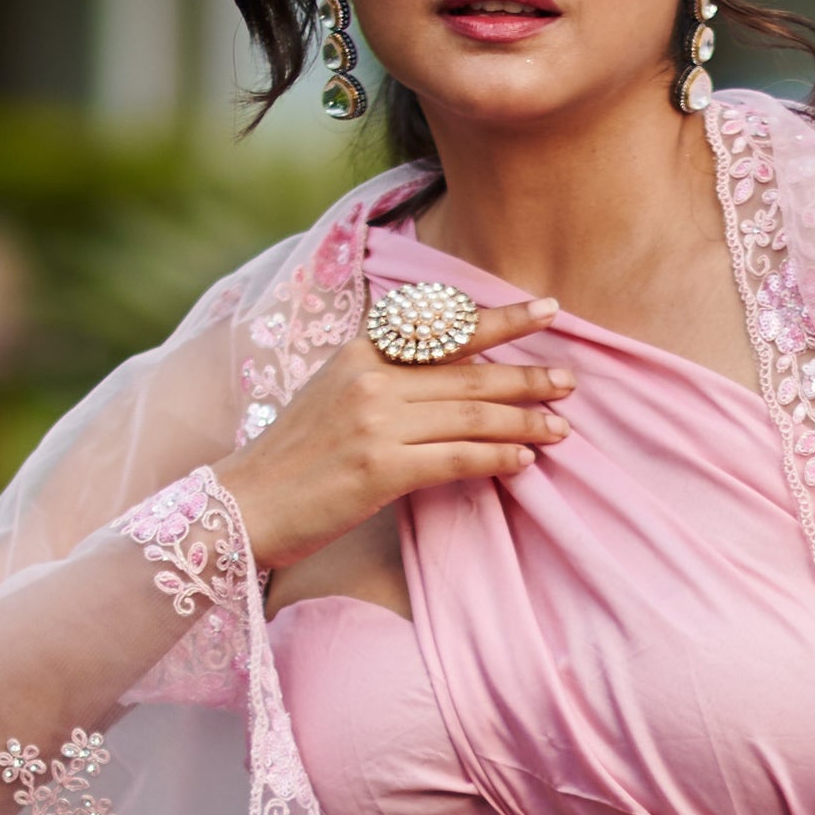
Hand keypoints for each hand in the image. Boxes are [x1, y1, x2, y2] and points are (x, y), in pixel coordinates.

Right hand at [219, 297, 574, 566]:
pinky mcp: (378, 470)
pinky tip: (524, 462)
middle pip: (469, 373)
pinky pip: (456, 458)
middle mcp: (370, 379)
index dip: (500, 318)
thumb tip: (446, 377)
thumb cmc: (292, 458)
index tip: (546, 309)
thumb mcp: (332, 395)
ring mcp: (374, 423)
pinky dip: (497, 458)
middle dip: (527, 376)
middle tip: (571, 380)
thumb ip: (384, 377)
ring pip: (471, 416)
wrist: (243, 505)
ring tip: (561, 428)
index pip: (443, 328)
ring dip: (524, 422)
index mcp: (360, 353)